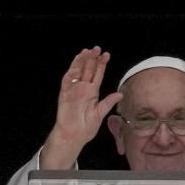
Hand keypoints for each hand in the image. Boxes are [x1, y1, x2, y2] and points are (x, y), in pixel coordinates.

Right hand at [40, 47, 122, 169]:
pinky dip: (71, 73)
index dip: (102, 64)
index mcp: (93, 93)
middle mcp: (83, 89)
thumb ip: (108, 102)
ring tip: (86, 52)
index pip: (98, 75)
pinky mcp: (64, 94)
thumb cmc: (86, 128)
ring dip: (81, 62)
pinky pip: (67, 81)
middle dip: (92, 59)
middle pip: (88, 70)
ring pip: (77, 72)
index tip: (106, 54)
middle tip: (96, 48)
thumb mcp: (100, 114)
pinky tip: (76, 66)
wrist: (73, 136)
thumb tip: (120, 94)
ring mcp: (74, 90)